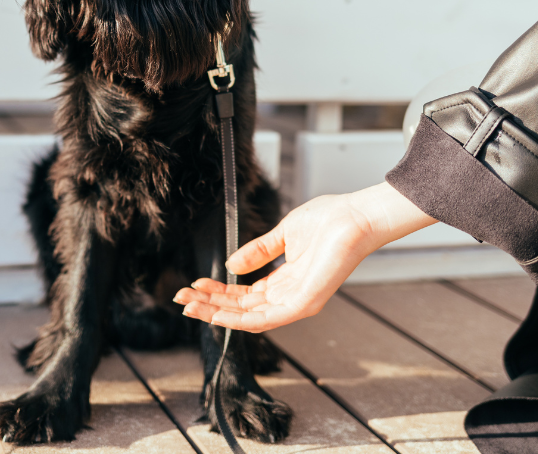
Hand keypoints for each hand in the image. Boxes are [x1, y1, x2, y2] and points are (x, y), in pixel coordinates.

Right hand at [174, 182, 434, 332]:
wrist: (355, 216)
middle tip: (182, 298)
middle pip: (242, 309)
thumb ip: (257, 252)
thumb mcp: (282, 234)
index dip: (216, 292)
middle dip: (209, 304)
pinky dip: (241, 319)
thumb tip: (231, 265)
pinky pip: (269, 320)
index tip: (194, 284)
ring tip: (191, 306)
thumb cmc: (329, 221)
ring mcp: (298, 303)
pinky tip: (218, 314)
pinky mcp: (306, 304)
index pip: (244, 295)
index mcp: (284, 281)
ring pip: (250, 318)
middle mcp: (289, 297)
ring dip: (217, 313)